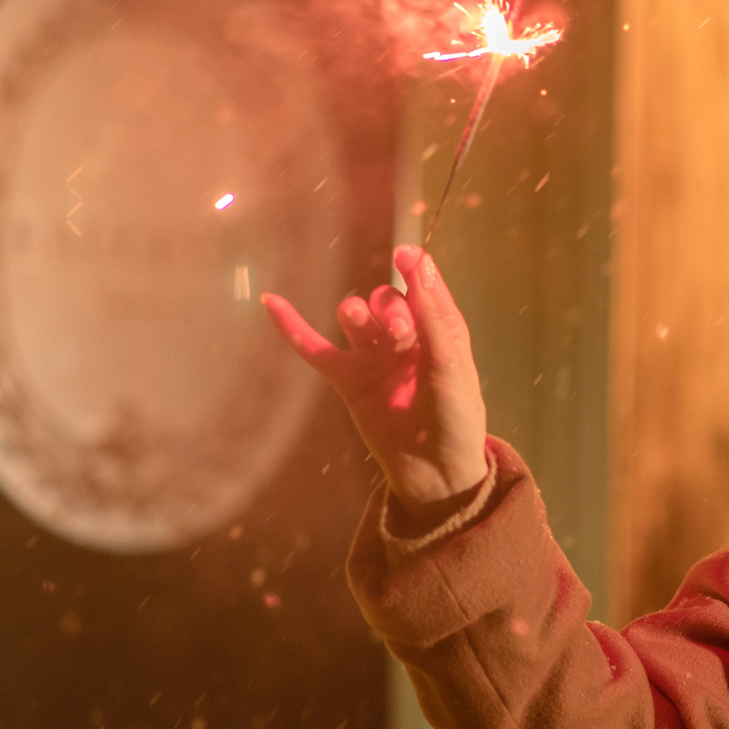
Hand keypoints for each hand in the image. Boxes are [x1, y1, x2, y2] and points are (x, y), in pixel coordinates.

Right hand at [263, 246, 489, 512]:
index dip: (413, 270)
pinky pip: (315, 350)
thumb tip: (419, 262)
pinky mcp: (347, 381)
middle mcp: (405, 339)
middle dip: (389, 308)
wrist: (434, 472)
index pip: (421, 287)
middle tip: (400, 334)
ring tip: (361, 323)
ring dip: (357, 314)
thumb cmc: (456, 419)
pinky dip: (294, 328)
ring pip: (354, 317)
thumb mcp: (451, 365)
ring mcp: (373, 358)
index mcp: (438, 330)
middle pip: (385, 300)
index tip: (404, 255)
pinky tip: (272, 303)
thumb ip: (434, 317)